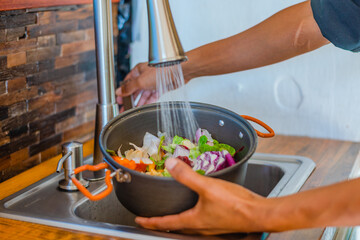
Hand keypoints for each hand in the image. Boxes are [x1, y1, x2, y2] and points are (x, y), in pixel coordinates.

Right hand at [115, 62, 157, 110]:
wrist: (178, 72)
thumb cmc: (161, 70)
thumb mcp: (140, 80)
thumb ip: (129, 87)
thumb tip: (119, 92)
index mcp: (139, 70)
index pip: (128, 82)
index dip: (123, 91)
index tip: (119, 100)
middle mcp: (145, 76)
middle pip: (135, 89)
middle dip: (130, 99)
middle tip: (125, 107)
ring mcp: (153, 82)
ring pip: (144, 94)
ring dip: (138, 102)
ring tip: (133, 110)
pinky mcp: (161, 87)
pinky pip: (152, 96)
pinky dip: (148, 102)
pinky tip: (143, 107)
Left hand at [135, 158, 273, 234]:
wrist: (259, 213)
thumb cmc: (235, 205)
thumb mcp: (207, 187)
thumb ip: (187, 176)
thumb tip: (171, 164)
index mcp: (193, 221)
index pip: (165, 223)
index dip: (150, 221)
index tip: (139, 219)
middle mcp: (200, 227)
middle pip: (175, 227)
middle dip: (162, 222)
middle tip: (152, 217)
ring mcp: (211, 226)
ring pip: (188, 225)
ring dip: (177, 219)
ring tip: (171, 211)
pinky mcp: (220, 221)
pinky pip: (200, 220)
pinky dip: (192, 214)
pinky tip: (197, 205)